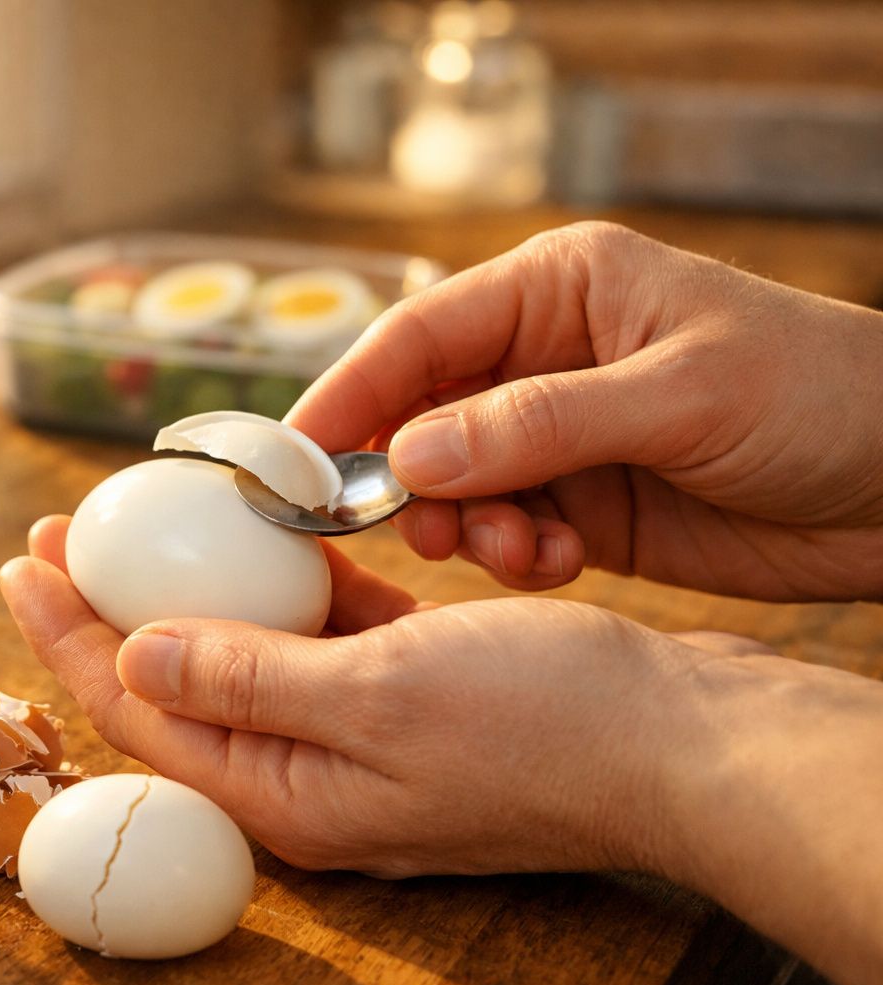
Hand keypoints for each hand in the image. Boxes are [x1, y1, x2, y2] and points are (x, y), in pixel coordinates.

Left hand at [0, 515, 715, 877]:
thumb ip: (248, 678)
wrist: (689, 741)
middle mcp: (313, 777)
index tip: (19, 561)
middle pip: (176, 687)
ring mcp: (363, 740)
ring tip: (147, 521)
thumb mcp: (379, 692)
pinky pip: (323, 640)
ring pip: (246, 656)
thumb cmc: (549, 723)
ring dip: (196, 590)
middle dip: (109, 610)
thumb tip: (131, 659)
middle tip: (60, 532)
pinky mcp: (412, 700)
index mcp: (287, 795)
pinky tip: (273, 534)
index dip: (66, 637)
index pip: (137, 713)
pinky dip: (290, 588)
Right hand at [288, 222, 882, 600]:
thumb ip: (539, 425)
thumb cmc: (820, 394)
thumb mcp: (680, 395)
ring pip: (453, 485)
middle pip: (418, 415)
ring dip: (464, 527)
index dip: (346, 394)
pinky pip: (505, 533)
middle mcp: (542, 359)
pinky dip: (513, 558)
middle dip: (402, 477)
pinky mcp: (581, 504)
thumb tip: (408, 458)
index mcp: (558, 291)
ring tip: (517, 553)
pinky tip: (559, 564)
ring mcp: (557, 436)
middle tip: (411, 530)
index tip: (293, 460)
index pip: (418, 335)